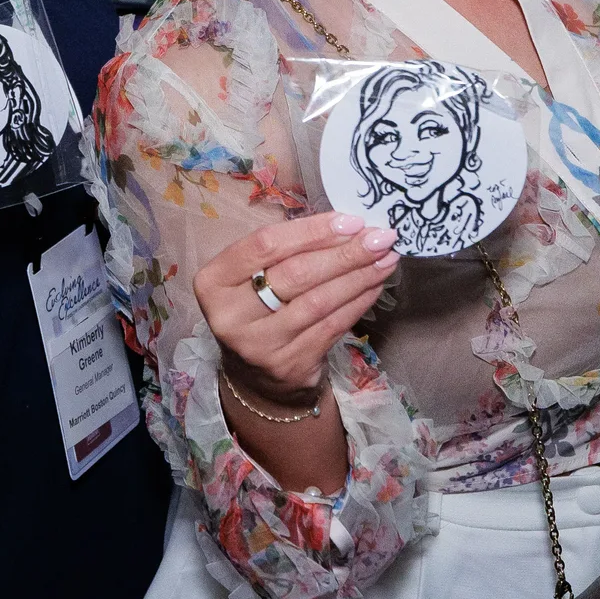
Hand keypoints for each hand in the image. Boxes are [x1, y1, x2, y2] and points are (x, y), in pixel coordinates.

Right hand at [196, 213, 397, 409]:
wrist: (256, 377)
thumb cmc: (257, 310)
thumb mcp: (252, 278)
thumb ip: (285, 251)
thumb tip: (347, 225)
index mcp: (213, 281)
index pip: (265, 245)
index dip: (311, 230)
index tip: (350, 221)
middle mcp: (229, 315)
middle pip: (295, 273)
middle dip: (344, 252)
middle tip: (380, 237)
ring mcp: (259, 345)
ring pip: (319, 301)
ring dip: (359, 276)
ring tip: (386, 258)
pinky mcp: (289, 365)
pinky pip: (332, 326)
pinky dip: (358, 302)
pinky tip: (375, 285)